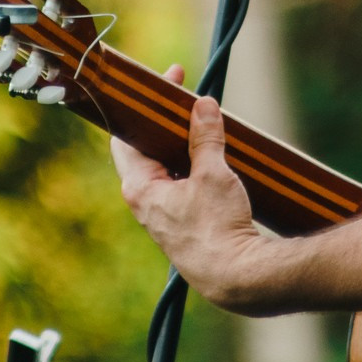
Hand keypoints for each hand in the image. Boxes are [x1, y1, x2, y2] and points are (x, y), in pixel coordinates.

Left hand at [110, 65, 282, 314]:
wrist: (235, 278)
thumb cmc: (218, 230)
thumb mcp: (213, 174)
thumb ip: (206, 137)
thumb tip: (203, 106)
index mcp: (140, 187)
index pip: (126, 135)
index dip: (143, 106)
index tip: (165, 84)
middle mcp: (145, 202)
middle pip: (147, 149)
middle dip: (167, 122)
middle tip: (187, 97)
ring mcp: (163, 214)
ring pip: (166, 167)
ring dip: (182, 144)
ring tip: (204, 122)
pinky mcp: (183, 224)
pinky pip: (182, 184)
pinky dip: (193, 165)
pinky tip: (213, 155)